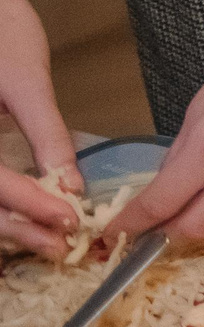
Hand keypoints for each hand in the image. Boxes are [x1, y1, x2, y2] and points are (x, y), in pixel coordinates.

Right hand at [0, 0, 79, 258]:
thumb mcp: (24, 82)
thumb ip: (48, 136)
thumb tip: (73, 186)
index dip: (27, 205)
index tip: (69, 218)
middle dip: (17, 226)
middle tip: (64, 244)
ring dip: (6, 224)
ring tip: (50, 241)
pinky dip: (0, 207)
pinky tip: (26, 221)